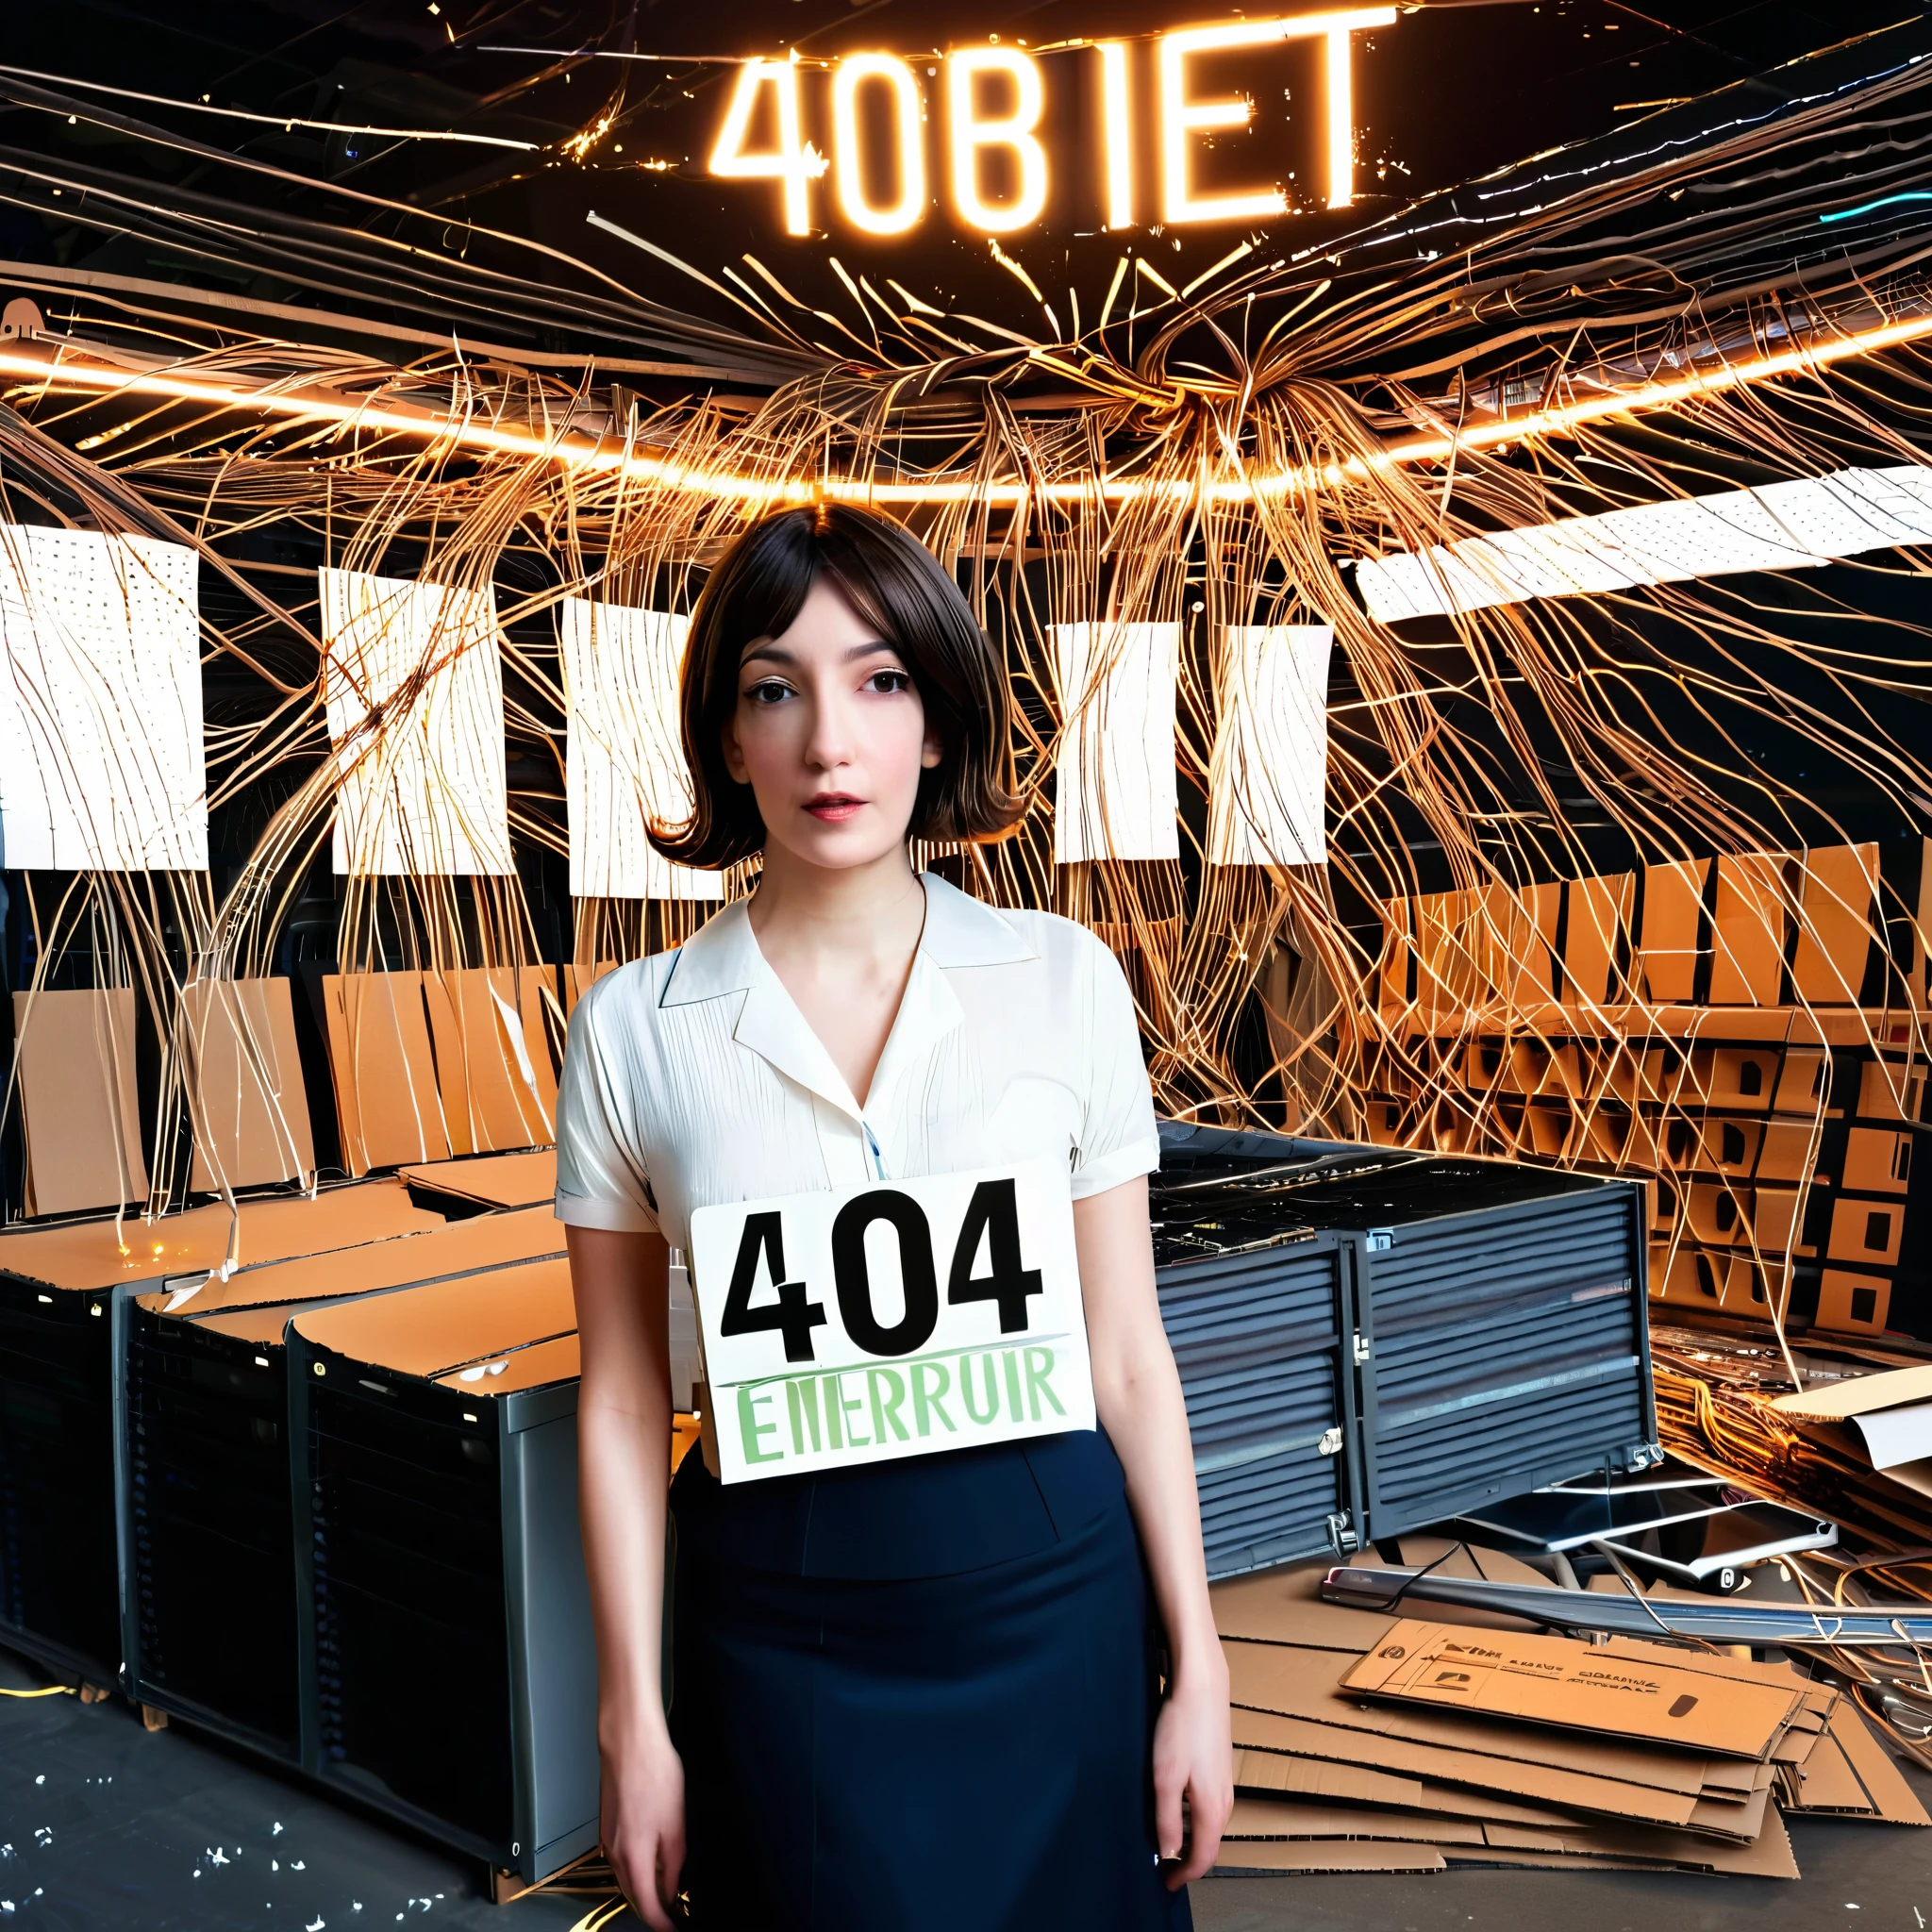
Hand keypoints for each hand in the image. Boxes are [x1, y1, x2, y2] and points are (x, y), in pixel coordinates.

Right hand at [601, 1724, 685, 1929]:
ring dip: (645, 1885)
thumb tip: (672, 1888)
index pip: (646, 1906)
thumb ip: (674, 1863)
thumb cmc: (653, 1773)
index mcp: (633, 1857)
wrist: (630, 1743)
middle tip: (676, 1909)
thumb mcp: (676, 1824)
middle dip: (653, 1906)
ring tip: (669, 1884)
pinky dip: (637, 1865)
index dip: (662, 1923)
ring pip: (626, 1876)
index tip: (675, 1928)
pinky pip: (622, 1857)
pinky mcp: (609, 1824)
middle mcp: (615, 1853)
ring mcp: (609, 1838)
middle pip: (633, 1894)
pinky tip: (653, 1855)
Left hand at [1152, 1662, 1232, 1889]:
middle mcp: (1225, 1801)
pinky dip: (1194, 1817)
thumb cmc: (1181, 1728)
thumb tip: (1167, 1852)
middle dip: (1188, 1860)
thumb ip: (1166, 1819)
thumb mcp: (1165, 1777)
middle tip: (1164, 1866)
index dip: (1184, 1875)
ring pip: (1209, 1824)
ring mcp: (1224, 1783)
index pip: (1202, 1858)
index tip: (1165, 1883)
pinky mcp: (1219, 1767)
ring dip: (1191, 1838)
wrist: (1202, 1685)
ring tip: (1166, 1839)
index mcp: (1212, 1809)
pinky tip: (1176, 1806)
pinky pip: (1209, 1805)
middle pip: (1209, 1844)